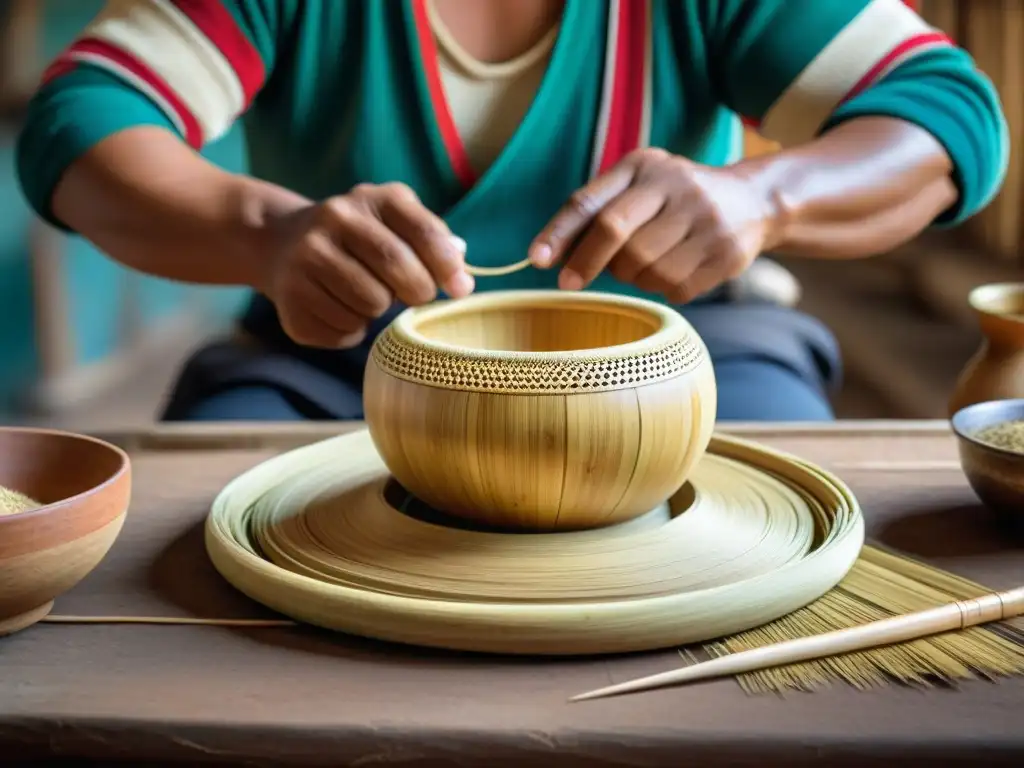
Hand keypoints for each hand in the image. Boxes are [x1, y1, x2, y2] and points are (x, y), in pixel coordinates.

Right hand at [262, 182, 472, 347]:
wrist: (281, 243)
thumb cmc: (359, 238)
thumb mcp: (395, 223)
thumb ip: (433, 243)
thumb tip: (463, 280)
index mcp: (371, 198)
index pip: (423, 231)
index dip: (447, 265)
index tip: (459, 288)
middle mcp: (335, 219)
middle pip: (397, 269)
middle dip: (418, 291)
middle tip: (413, 295)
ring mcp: (307, 257)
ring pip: (371, 305)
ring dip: (379, 311)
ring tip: (366, 295)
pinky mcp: (291, 298)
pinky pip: (344, 330)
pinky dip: (352, 329)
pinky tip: (340, 308)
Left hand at [529, 148, 781, 303]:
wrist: (753, 201)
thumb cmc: (673, 199)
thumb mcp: (638, 186)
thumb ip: (596, 210)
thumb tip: (547, 255)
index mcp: (645, 166)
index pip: (592, 200)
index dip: (560, 233)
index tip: (536, 261)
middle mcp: (677, 186)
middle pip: (616, 236)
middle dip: (587, 264)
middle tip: (571, 282)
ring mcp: (706, 220)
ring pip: (645, 268)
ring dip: (632, 278)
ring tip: (642, 266)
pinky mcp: (726, 253)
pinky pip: (675, 288)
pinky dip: (663, 289)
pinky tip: (673, 272)